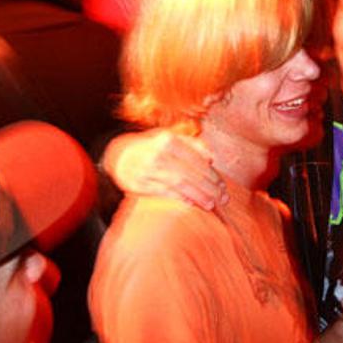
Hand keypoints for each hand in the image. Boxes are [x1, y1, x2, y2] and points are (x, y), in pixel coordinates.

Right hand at [102, 128, 226, 208]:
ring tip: (211, 204)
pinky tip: (192, 204)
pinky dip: (180, 198)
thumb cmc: (152, 147)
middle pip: (191, 174)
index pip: (197, 160)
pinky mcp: (140, 184)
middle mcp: (158, 154)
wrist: (120, 156)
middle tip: (222, 198)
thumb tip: (212, 157)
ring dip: (198, 196)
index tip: (222, 185)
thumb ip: (193, 145)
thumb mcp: (170, 138)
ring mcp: (148, 169)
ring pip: (179, 184)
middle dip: (209, 187)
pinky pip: (164, 192)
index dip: (212, 174)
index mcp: (169, 140)